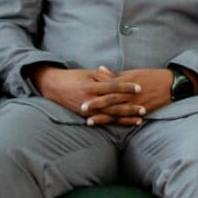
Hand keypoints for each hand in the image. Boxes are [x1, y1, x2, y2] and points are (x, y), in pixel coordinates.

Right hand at [26, 64, 142, 126]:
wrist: (53, 86)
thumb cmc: (74, 77)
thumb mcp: (89, 74)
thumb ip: (105, 77)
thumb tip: (121, 78)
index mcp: (91, 87)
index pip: (112, 87)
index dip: (126, 87)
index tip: (139, 88)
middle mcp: (89, 100)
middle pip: (113, 104)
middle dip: (129, 107)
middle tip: (144, 108)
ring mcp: (86, 110)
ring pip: (109, 115)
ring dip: (125, 118)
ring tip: (139, 119)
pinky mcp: (84, 116)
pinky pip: (102, 120)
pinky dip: (114, 122)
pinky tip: (125, 123)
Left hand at [81, 67, 175, 126]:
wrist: (171, 83)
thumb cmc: (151, 76)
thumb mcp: (133, 72)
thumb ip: (115, 74)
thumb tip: (100, 69)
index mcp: (126, 81)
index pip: (107, 86)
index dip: (95, 91)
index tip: (82, 93)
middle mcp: (130, 93)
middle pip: (110, 99)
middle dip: (96, 105)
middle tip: (82, 109)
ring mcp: (136, 103)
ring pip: (117, 111)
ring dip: (103, 117)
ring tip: (90, 122)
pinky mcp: (142, 110)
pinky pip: (129, 117)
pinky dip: (120, 122)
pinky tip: (111, 126)